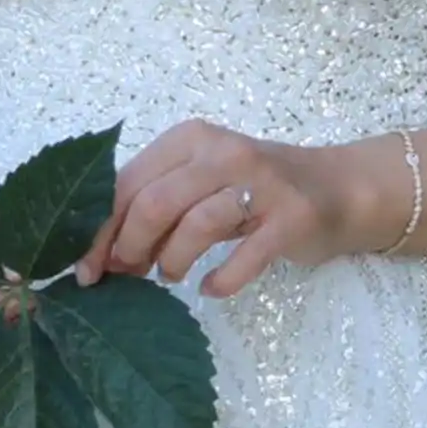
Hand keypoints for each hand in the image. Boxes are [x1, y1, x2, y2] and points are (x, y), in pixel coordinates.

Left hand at [73, 119, 354, 301]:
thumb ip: (156, 206)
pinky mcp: (291, 217)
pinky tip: (211, 288)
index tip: (88, 270)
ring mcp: (261, 184)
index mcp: (190, 139)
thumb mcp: (202, 182)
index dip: (101, 230)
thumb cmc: (255, 190)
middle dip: (130, 248)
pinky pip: (245, 255)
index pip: (127, 183)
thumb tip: (103, 256)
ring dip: (172, 262)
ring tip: (171, 276)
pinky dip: (222, 279)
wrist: (338, 188)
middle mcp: (223, 153)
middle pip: (154, 203)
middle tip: (130, 276)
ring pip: (196, 225)